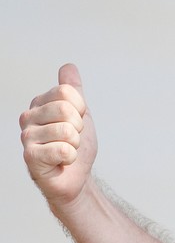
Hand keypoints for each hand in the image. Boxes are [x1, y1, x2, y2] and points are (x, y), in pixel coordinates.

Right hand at [20, 64, 96, 208]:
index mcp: (40, 103)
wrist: (76, 176)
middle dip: (79, 127)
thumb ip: (74, 90)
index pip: (66, 92)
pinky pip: (64, 150)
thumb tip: (68, 67)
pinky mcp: (31, 157)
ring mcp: (26, 136)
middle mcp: (28, 117)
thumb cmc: (76, 144)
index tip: (77, 120)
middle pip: (65, 109)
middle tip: (72, 138)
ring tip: (66, 150)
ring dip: (75, 144)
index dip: (80, 108)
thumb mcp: (80, 113)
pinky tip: (62, 161)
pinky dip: (71, 157)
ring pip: (67, 131)